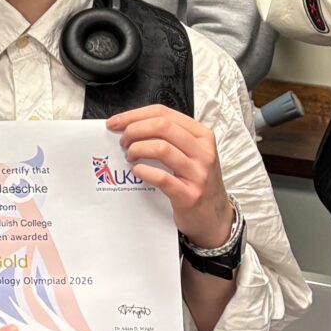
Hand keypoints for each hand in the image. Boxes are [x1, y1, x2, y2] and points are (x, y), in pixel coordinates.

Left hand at [106, 105, 231, 247]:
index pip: (164, 113)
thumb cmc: (197, 181)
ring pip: (161, 148)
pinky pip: (162, 178)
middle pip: (162, 126)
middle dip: (134, 130)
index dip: (135, 115)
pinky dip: (144, 171)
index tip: (116, 122)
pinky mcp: (190, 195)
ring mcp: (198, 174)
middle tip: (123, 142)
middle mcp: (203, 152)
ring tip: (130, 157)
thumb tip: (130, 126)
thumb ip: (169, 138)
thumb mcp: (192, 153)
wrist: (214, 217)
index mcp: (202, 136)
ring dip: (137, 149)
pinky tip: (137, 171)